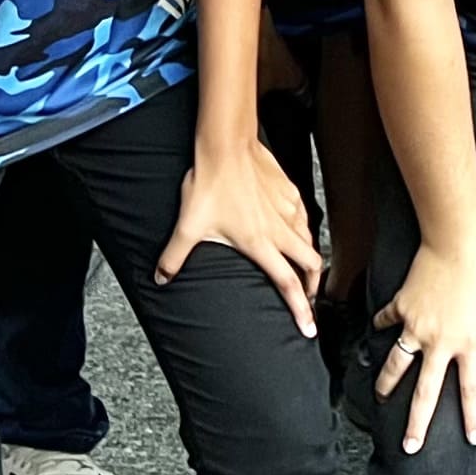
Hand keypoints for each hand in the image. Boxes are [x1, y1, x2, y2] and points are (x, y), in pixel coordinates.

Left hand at [159, 139, 322, 333]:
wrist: (227, 147)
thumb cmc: (212, 184)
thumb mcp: (188, 226)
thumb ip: (173, 257)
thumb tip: (161, 277)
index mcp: (260, 243)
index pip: (287, 284)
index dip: (300, 309)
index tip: (308, 327)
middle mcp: (280, 229)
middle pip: (311, 264)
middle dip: (314, 284)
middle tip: (308, 295)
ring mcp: (288, 209)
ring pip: (310, 239)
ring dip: (309, 256)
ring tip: (303, 264)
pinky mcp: (290, 191)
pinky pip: (304, 215)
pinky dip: (303, 227)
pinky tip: (293, 226)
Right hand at [371, 237, 475, 451]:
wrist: (457, 242)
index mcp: (469, 343)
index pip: (472, 389)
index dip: (473, 416)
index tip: (473, 438)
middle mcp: (440, 342)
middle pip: (425, 392)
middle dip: (417, 423)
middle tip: (410, 446)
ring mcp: (416, 326)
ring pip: (396, 364)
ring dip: (387, 383)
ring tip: (380, 398)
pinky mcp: (401, 306)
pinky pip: (386, 320)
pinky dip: (381, 325)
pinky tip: (377, 331)